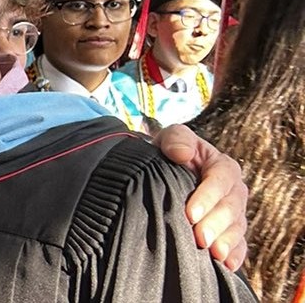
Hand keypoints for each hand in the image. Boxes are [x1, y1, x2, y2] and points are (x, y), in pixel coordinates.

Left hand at [152, 124, 248, 269]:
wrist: (164, 170)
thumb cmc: (170, 152)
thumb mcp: (171, 138)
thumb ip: (177, 139)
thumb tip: (182, 152)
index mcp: (221, 166)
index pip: (221, 180)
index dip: (208, 197)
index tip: (190, 214)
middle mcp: (232, 190)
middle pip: (230, 208)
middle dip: (216, 224)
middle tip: (200, 238)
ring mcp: (233, 212)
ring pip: (235, 227)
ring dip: (226, 241)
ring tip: (213, 253)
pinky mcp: (229, 230)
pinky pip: (238, 244)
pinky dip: (234, 254)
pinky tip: (227, 264)